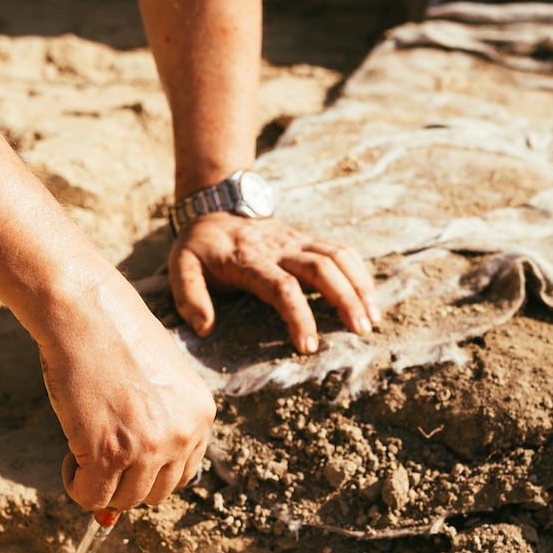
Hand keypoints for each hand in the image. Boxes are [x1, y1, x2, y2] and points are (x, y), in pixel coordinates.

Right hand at [36, 277, 215, 511]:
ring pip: (125, 500)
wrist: (85, 311)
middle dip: (128, 481)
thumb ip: (154, 426)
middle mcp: (183, 434)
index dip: (151, 470)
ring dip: (101, 485)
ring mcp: (148, 447)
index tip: (127, 455)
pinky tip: (70, 457)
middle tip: (102, 452)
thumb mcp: (154, 381)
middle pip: (157, 493)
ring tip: (83, 450)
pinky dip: (78, 486)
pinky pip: (93, 497)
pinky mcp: (109, 453)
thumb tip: (123, 489)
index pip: (183, 472)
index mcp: (201, 414)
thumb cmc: (114, 336)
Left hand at [169, 213, 378, 353]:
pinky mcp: (308, 240)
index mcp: (251, 260)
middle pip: (322, 268)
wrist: (216, 206)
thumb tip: (205, 328)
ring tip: (372, 319)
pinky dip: (359, 273)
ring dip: (359, 286)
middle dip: (344, 299)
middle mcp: (280, 248)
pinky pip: (341, 251)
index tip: (308, 346)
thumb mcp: (181, 266)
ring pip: (338, 256)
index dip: (299, 316)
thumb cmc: (200, 246)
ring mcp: (298, 241)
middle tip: (360, 331)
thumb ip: (189, 296)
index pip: (282, 287)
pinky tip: (369, 299)